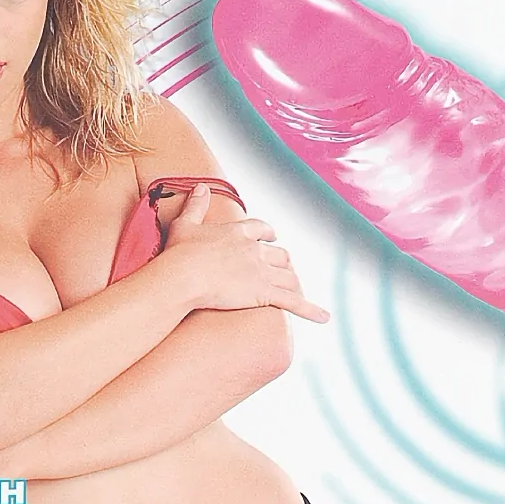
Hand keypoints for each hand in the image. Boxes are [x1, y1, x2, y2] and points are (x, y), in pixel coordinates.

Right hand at [163, 184, 329, 323]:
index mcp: (239, 232)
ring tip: (298, 290)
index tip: (272, 237)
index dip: (269, 234)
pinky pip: (292, 301)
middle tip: (284, 269)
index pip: (262, 229)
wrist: (184, 275)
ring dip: (294, 283)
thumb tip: (201, 186)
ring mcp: (262, 271)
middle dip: (284, 262)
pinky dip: (310, 309)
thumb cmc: (180, 252)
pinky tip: (323, 317)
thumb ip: (196, 205)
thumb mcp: (186, 224)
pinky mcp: (264, 292)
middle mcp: (255, 249)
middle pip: (280, 254)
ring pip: (288, 276)